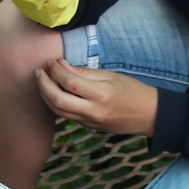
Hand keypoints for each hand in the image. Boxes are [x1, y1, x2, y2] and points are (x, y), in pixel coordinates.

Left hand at [34, 59, 157, 136]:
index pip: (69, 82)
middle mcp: (93, 111)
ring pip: (58, 111)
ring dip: (45, 95)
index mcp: (102, 95)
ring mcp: (90, 122)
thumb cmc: (133, 91)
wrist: (149, 116)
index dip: (56, 70)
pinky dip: (55, 103)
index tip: (51, 61)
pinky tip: (53, 91)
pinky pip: (66, 115)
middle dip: (43, 85)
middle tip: (39, 71)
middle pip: (57, 100)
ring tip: (41, 80)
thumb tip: (61, 65)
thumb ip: (84, 72)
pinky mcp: (88, 127)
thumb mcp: (111, 76)